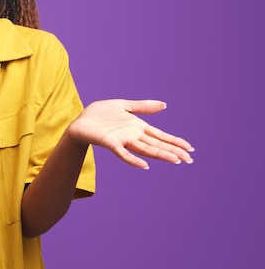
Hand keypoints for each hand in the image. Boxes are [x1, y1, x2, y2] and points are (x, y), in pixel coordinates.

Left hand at [67, 99, 194, 168]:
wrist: (81, 119)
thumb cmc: (101, 113)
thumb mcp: (124, 105)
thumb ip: (143, 106)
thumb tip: (165, 105)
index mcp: (138, 127)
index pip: (160, 135)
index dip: (174, 142)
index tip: (190, 149)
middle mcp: (133, 136)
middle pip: (156, 144)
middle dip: (172, 151)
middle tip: (189, 160)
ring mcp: (123, 141)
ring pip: (145, 149)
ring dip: (160, 155)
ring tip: (175, 161)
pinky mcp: (111, 143)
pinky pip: (123, 154)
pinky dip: (134, 160)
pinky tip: (145, 166)